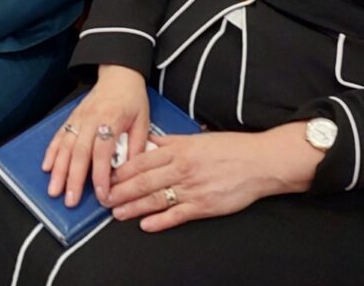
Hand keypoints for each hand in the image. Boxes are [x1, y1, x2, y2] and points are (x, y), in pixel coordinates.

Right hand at [43, 66, 149, 207]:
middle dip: (73, 178)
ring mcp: (78, 118)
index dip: (100, 175)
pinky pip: (59, 135)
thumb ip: (137, 146)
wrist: (119, 73)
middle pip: (79, 152)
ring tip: (53, 190)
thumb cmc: (132, 98)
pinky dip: (51, 151)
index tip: (102, 196)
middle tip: (69, 200)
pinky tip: (47, 167)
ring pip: (65, 146)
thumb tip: (130, 173)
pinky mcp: (72, 117)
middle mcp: (91, 119)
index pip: (103, 152)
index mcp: (111, 119)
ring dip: (58, 169)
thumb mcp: (143, 121)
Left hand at [106, 121, 322, 232]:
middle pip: (144, 180)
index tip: (108, 176)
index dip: (122, 170)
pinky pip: (177, 215)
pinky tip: (146, 225)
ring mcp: (192, 188)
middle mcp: (181, 168)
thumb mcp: (196, 137)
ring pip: (156, 198)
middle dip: (121, 190)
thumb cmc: (230, 148)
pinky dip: (160, 221)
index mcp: (179, 149)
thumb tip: (150, 140)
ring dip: (134, 207)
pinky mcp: (204, 206)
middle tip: (104, 198)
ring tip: (117, 213)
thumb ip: (171, 141)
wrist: (259, 162)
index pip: (142, 160)